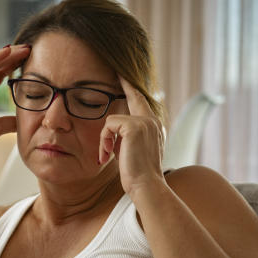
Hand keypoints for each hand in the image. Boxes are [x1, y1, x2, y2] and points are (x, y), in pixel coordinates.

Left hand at [97, 76, 165, 196]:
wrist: (146, 186)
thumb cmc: (138, 176)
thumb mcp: (133, 152)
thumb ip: (127, 137)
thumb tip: (115, 130)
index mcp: (154, 127)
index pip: (142, 102)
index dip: (132, 88)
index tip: (123, 76)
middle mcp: (152, 121)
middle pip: (135, 95)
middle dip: (124, 81)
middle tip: (116, 71)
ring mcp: (145, 122)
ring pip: (112, 120)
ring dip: (105, 140)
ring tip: (107, 156)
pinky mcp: (134, 127)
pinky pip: (108, 127)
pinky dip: (103, 142)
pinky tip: (107, 156)